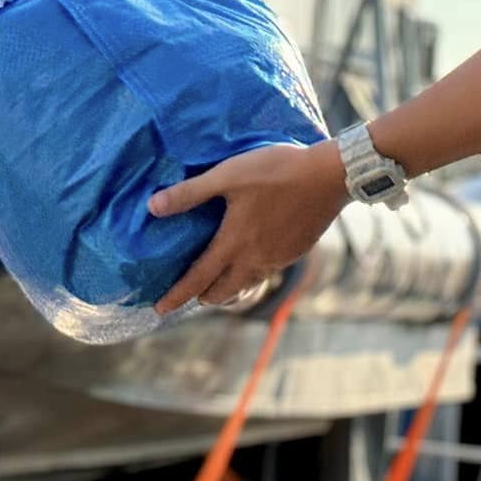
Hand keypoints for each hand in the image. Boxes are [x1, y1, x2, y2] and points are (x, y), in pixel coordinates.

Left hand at [148, 140, 346, 313]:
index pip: (198, 278)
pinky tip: (250, 262)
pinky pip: (265, 274)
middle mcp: (255, 259)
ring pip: (247, 285)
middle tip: (190, 295)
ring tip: (217, 284)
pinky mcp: (294, 252)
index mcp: (234, 243)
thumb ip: (190, 193)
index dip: (177, 295)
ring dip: (228, 289)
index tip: (159, 309)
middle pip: (224, 291)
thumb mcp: (228, 175)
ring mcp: (277, 258)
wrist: (328, 177)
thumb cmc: (275, 171)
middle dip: (204, 297)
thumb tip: (152, 207)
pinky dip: (250, 276)